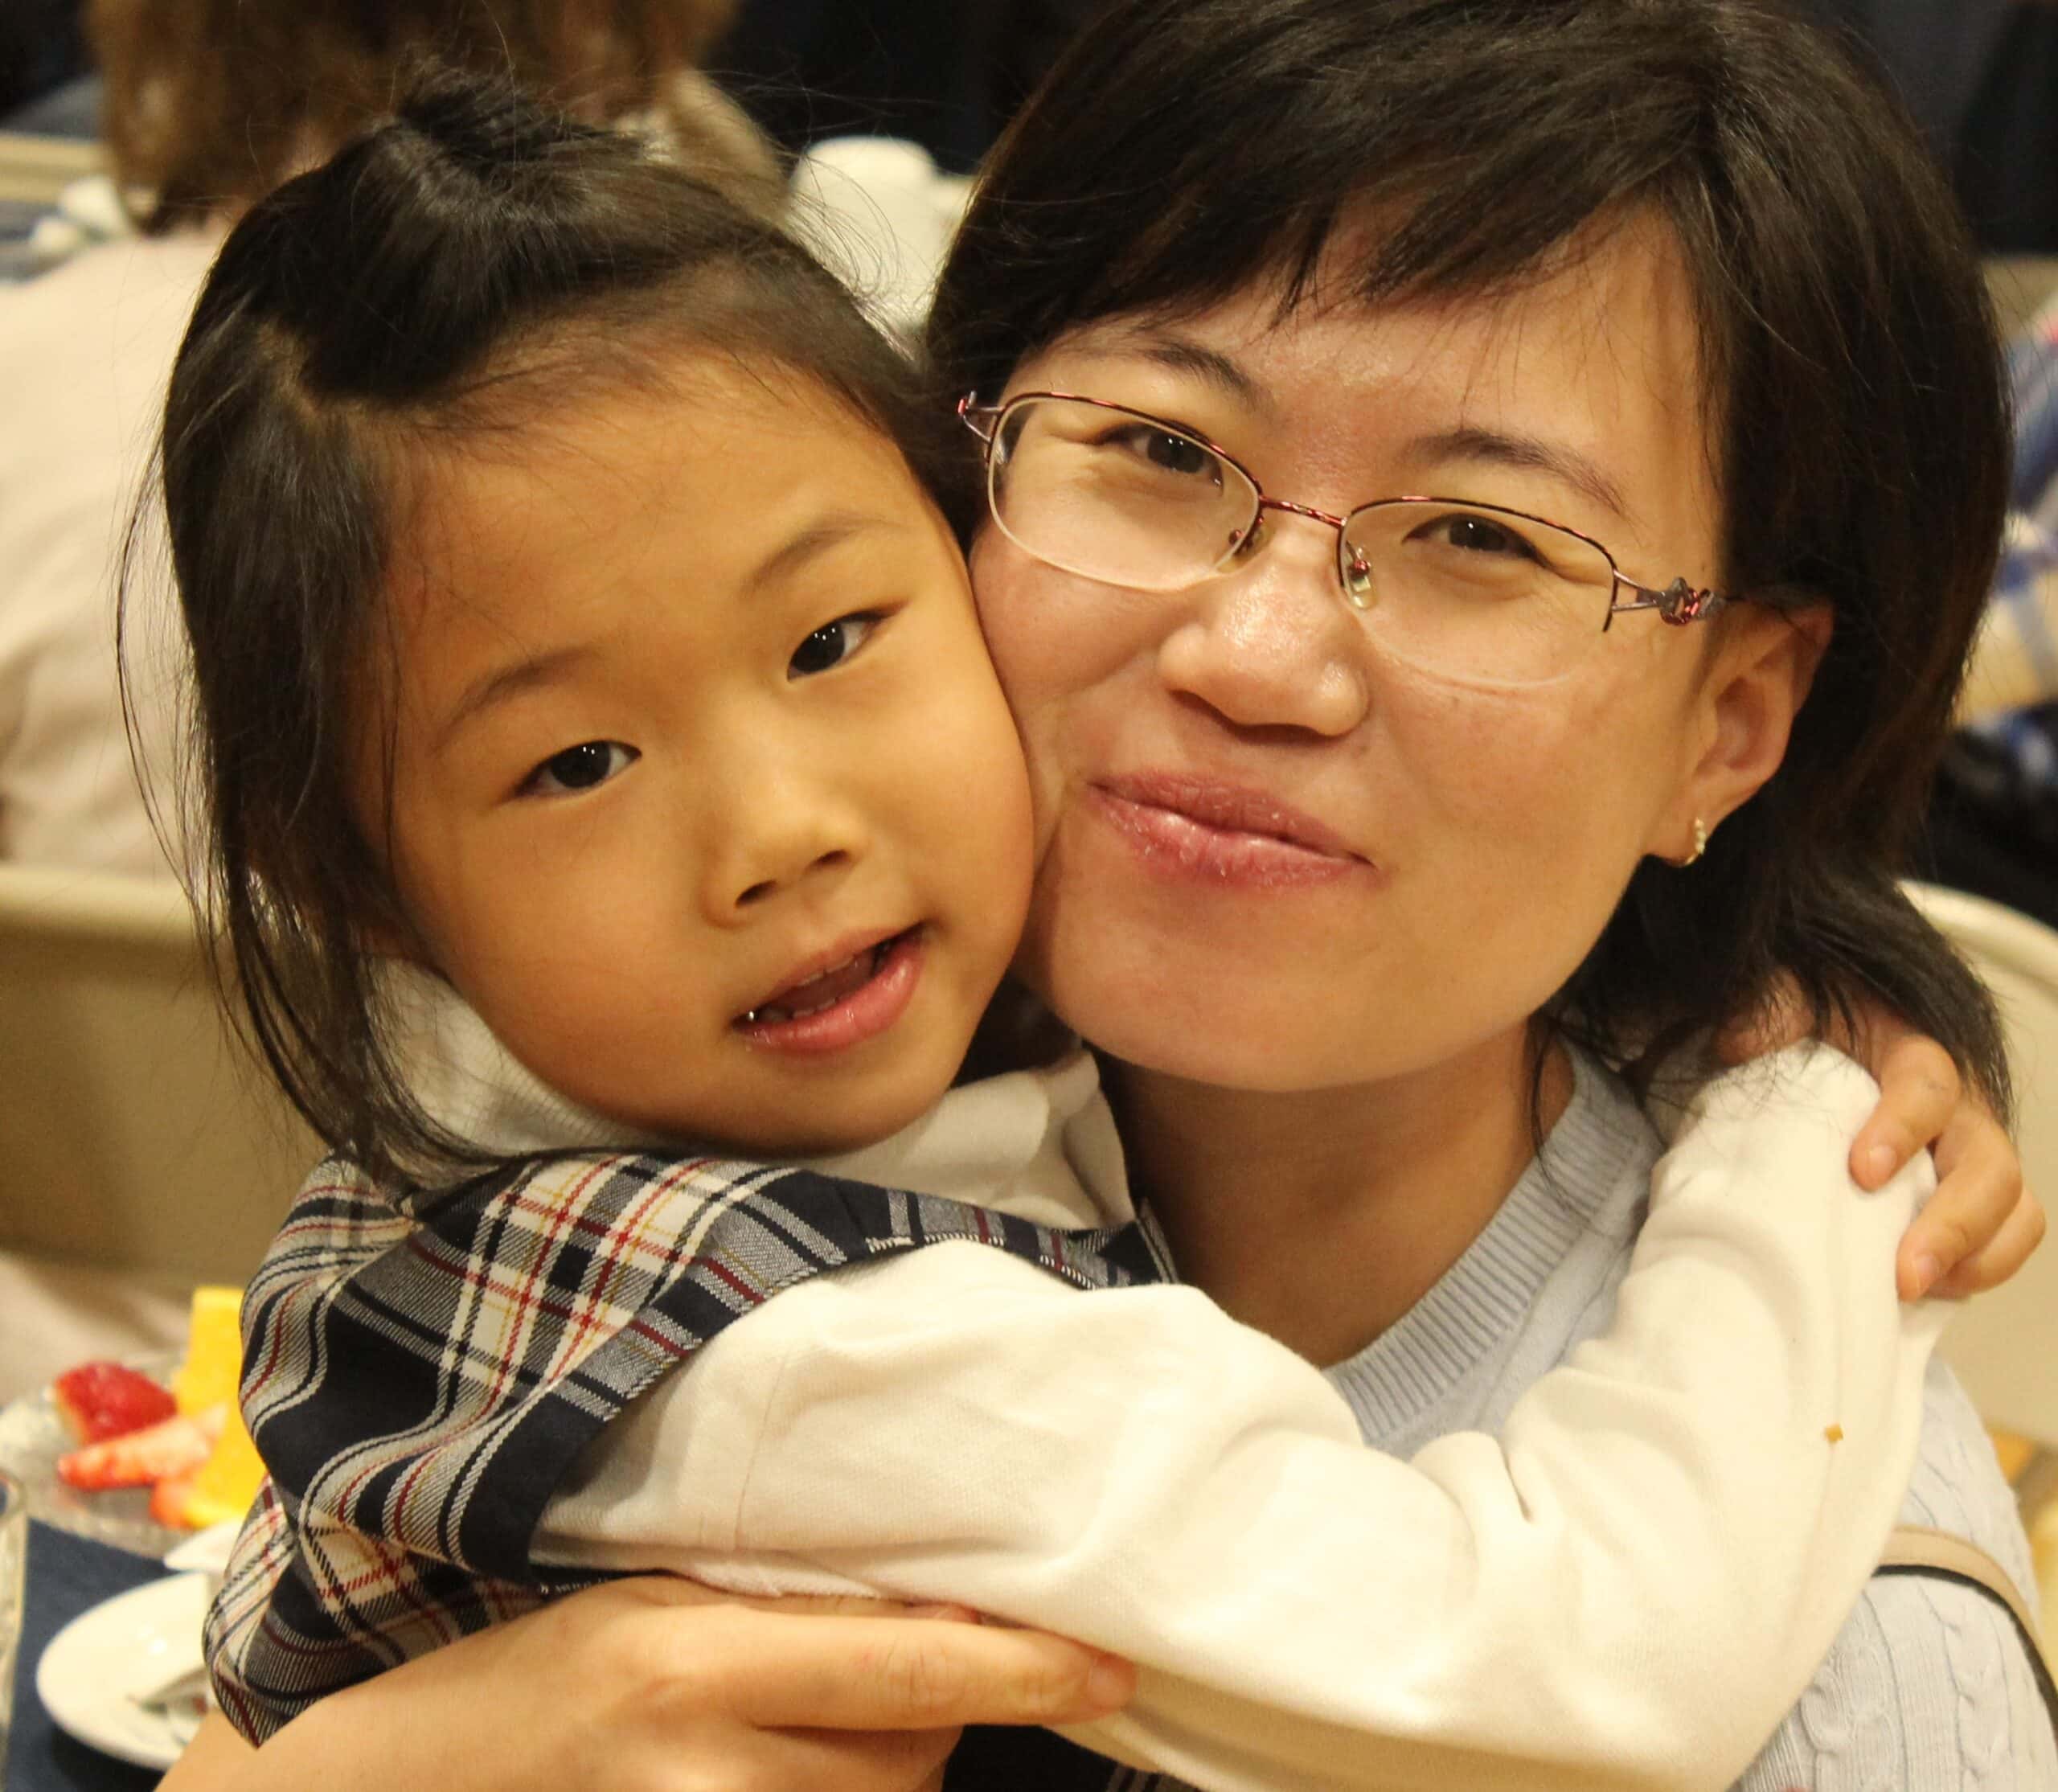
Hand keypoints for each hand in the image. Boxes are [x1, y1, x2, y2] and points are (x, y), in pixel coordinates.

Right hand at [163, 1576, 1132, 1791]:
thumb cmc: (522, 1673)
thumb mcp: (647, 1602)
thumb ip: (783, 1607)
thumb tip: (936, 1599)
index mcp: (689, 1665)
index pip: (905, 1667)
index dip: (1024, 1668)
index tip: (1111, 1665)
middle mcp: (702, 1775)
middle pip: (913, 1753)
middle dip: (941, 1707)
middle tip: (891, 1665)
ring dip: (893, 1770)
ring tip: (810, 1732)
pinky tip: (801, 1774)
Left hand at [1717, 982, 2041, 1299]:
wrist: (1824, 1052)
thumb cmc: (1807, 1034)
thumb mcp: (1785, 1006)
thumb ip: (1769, 1013)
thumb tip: (1740, 1039)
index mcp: (1915, 1054)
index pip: (1929, 1083)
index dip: (1905, 1127)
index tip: (1862, 1172)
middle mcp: (1960, 1110)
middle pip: (1991, 1165)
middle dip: (1954, 1223)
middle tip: (1902, 1273)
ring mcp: (1971, 1158)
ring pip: (2014, 1208)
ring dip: (1975, 1258)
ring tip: (1914, 1293)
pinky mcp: (1967, 1199)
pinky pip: (2004, 1240)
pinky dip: (1978, 1271)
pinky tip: (1922, 1295)